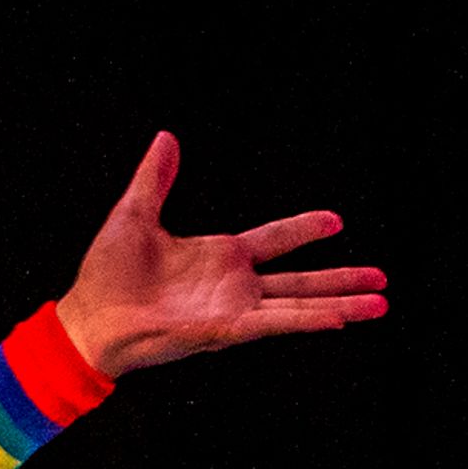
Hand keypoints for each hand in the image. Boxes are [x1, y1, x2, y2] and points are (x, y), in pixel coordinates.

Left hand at [51, 132, 386, 377]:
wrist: (87, 321)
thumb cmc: (104, 278)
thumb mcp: (134, 217)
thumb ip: (155, 179)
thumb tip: (165, 138)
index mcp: (219, 258)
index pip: (275, 240)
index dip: (304, 230)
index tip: (336, 221)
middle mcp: (233, 286)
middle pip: (301, 280)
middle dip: (341, 278)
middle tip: (381, 279)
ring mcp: (233, 309)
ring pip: (300, 305)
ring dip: (341, 304)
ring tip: (380, 304)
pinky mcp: (225, 329)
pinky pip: (275, 323)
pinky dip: (307, 320)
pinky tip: (339, 318)